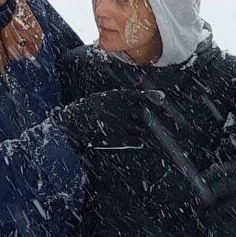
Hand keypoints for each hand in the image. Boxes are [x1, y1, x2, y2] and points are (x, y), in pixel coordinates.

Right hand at [51, 89, 165, 151]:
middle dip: (141, 116)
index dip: (153, 96)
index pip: (142, 96)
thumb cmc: (89, 108)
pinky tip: (126, 138)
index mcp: (118, 97)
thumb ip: (123, 97)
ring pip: (141, 128)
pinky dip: (135, 140)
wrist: (73, 123)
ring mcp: (122, 126)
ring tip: (121, 128)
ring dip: (136, 128)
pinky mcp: (120, 140)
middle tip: (131, 118)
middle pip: (144, 115)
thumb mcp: (105, 97)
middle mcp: (123, 110)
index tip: (162, 98)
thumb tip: (140, 95)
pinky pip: (138, 141)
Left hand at [200, 162, 235, 236]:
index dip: (209, 178)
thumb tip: (214, 190)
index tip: (198, 183)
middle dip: (206, 199)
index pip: (226, 171)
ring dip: (214, 217)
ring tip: (205, 222)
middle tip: (197, 206)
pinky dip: (226, 230)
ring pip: (228, 208)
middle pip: (223, 190)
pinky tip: (219, 232)